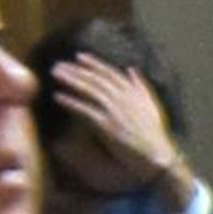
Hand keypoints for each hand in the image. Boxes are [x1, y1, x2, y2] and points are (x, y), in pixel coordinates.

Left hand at [46, 58, 192, 209]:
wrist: (157, 155)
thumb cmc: (154, 135)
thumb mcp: (151, 106)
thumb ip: (141, 87)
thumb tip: (132, 69)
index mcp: (133, 93)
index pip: (110, 73)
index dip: (94, 64)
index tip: (78, 57)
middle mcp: (123, 99)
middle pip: (95, 79)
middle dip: (76, 70)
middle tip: (58, 65)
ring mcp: (115, 112)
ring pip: (89, 90)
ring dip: (71, 80)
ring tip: (55, 75)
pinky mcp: (107, 126)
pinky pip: (85, 110)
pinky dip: (71, 102)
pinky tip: (58, 97)